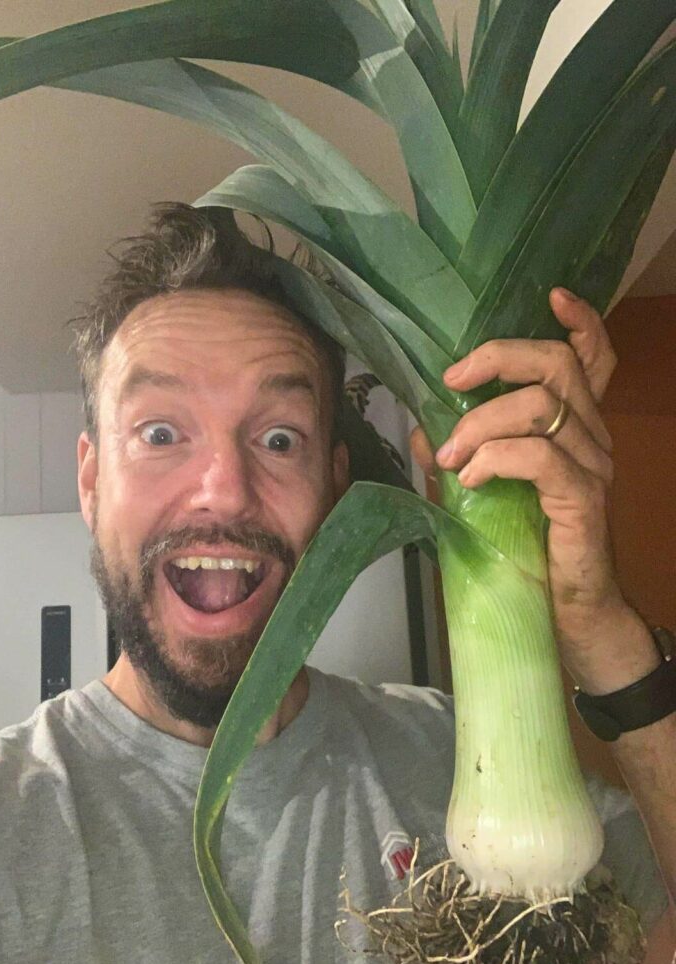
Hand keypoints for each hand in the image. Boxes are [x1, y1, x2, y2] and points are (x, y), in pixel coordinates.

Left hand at [410, 287, 657, 690]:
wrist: (568, 618)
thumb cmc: (528, 553)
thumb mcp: (485, 495)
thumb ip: (460, 454)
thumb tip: (420, 427)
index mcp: (574, 429)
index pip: (592, 359)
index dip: (579, 322)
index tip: (551, 296)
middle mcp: (591, 438)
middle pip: (557, 365)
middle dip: (496, 360)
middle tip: (451, 384)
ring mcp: (593, 468)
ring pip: (541, 407)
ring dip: (481, 423)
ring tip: (450, 456)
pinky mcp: (584, 502)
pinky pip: (540, 456)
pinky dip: (496, 457)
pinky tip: (472, 477)